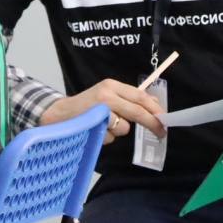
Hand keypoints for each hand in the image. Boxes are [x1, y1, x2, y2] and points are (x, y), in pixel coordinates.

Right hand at [40, 79, 165, 144]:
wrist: (58, 114)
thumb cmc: (85, 106)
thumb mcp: (107, 96)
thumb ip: (128, 99)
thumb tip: (155, 104)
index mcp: (111, 85)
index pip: (140, 96)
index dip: (155, 109)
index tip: (165, 119)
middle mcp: (106, 95)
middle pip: (137, 111)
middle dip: (152, 124)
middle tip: (161, 133)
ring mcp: (98, 110)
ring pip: (124, 127)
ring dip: (118, 131)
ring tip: (104, 125)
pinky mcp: (92, 125)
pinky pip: (110, 137)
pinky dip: (106, 137)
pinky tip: (95, 129)